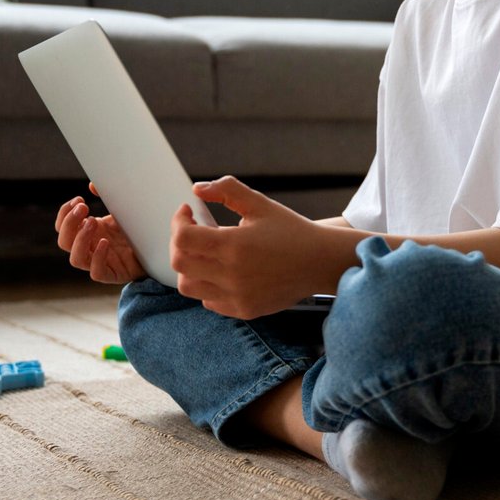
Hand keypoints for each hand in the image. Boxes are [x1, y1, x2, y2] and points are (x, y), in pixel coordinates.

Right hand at [55, 184, 145, 283]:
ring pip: (76, 259)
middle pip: (64, 242)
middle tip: (84, 208)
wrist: (156, 248)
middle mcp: (89, 248)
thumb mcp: (120, 211)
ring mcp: (99, 262)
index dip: (64, 214)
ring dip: (80, 239)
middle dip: (70, 223)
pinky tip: (105, 242)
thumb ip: (107, 197)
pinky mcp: (112, 275)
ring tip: (94, 221)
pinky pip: (96, 273)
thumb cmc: (135, 230)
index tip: (79, 199)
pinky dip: (97, 258)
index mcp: (87, 233)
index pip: (62, 227)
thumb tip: (92, 185)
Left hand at [170, 175, 328, 319]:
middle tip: (193, 230)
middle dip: (179, 243)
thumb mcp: (259, 203)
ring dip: (189, 267)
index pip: (183, 239)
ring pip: (188, 287)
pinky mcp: (243, 310)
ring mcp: (237, 297)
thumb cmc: (290, 230)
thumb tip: (197, 189)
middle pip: (179, 264)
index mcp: (234, 245)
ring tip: (205, 252)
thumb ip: (226, 190)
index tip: (188, 212)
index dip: (178, 222)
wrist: (320, 262)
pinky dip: (207, 285)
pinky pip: (208, 301)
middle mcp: (232, 275)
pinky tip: (222, 270)